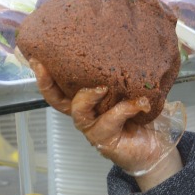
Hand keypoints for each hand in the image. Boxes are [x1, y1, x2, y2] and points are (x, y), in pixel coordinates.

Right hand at [31, 62, 182, 187]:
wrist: (157, 149)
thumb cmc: (143, 117)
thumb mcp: (133, 90)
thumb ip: (127, 74)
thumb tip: (132, 44)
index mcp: (87, 102)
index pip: (59, 89)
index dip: (45, 76)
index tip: (37, 58)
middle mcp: (86, 116)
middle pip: (58, 102)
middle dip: (48, 83)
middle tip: (46, 66)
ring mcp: (94, 130)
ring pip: (79, 113)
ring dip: (88, 96)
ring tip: (102, 87)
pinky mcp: (106, 141)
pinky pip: (111, 121)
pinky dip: (126, 108)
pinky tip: (140, 102)